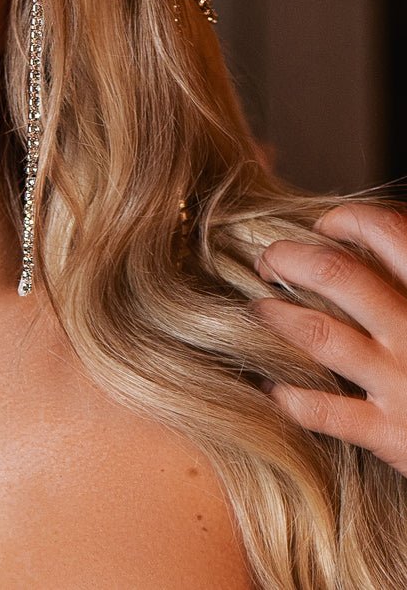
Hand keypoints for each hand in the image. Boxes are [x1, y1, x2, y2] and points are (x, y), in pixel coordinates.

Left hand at [253, 204, 406, 476]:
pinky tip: (271, 385)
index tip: (323, 226)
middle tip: (269, 261)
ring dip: (276, 316)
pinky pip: (323, 410)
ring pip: (319, 333)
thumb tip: (376, 237)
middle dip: (290, 257)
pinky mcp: (391, 433)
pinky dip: (290, 395)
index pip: (389, 232)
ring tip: (259, 310)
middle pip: (337, 273)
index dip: (346, 219)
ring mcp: (402, 382)